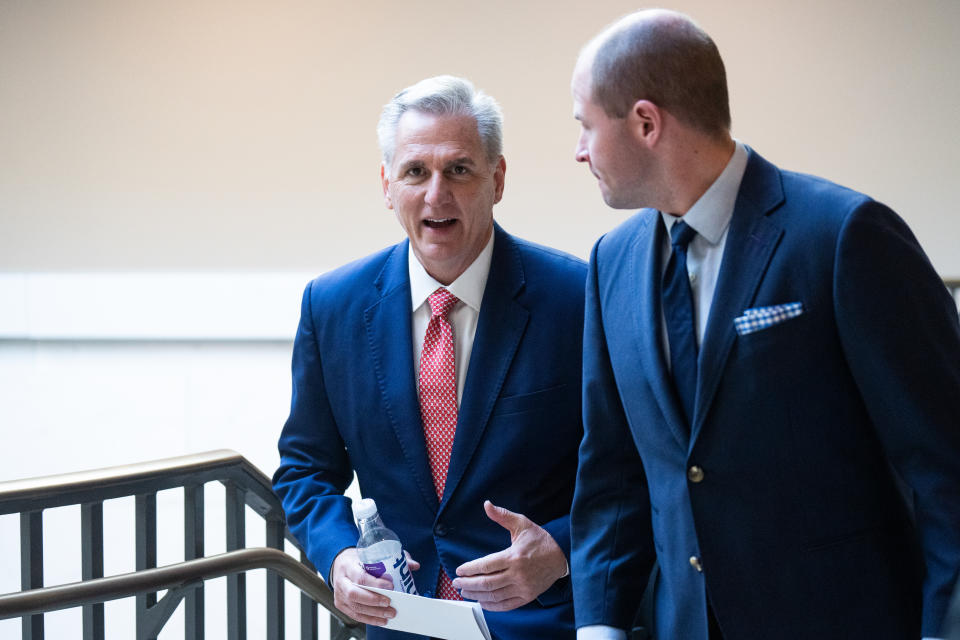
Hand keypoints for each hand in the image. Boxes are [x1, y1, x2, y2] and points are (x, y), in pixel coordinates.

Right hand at [329, 548, 420, 625]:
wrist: (339, 564)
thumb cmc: (357, 559)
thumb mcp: (371, 553)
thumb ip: (392, 559)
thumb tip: (414, 565)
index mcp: (348, 566)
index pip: (360, 576)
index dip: (375, 583)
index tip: (390, 586)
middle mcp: (341, 581)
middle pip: (355, 594)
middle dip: (374, 601)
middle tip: (389, 603)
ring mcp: (339, 594)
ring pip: (355, 607)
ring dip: (374, 613)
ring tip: (389, 614)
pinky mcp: (340, 604)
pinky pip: (355, 615)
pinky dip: (369, 619)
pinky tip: (380, 620)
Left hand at [452, 500, 566, 610]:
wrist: (562, 556)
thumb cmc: (540, 540)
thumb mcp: (522, 524)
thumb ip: (502, 516)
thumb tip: (487, 505)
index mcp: (514, 557)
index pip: (486, 566)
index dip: (470, 569)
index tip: (459, 570)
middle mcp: (518, 575)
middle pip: (487, 583)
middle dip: (468, 584)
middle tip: (456, 582)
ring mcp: (523, 588)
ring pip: (494, 596)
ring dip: (476, 595)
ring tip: (465, 592)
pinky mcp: (527, 597)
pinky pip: (506, 605)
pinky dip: (491, 606)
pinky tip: (482, 602)